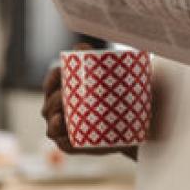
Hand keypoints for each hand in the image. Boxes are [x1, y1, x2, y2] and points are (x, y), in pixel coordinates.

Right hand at [41, 42, 136, 158]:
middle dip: (54, 98)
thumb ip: (100, 60)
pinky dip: (60, 137)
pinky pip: (62, 142)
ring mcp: (65, 128)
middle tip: (67, 95)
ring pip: (52, 123)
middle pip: (50, 103)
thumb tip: (82, 46)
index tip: (61, 72)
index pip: (53, 81)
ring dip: (53, 118)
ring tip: (62, 115)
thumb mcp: (114, 77)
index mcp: (67, 90)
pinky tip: (63, 131)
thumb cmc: (121, 95)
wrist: (139, 123)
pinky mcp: (73, 144)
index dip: (53, 78)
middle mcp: (61, 110)